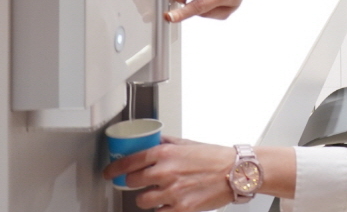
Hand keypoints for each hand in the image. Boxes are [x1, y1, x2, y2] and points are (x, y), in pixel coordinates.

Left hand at [102, 136, 233, 211]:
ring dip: (146, 198)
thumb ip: (167, 143)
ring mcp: (172, 192)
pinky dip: (159, 209)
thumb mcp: (188, 143)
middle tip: (137, 182)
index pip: (129, 161)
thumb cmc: (215, 157)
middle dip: (132, 183)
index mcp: (165, 153)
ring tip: (156, 194)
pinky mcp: (180, 208)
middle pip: (132, 182)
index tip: (110, 172)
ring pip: (141, 201)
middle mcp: (165, 172)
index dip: (114, 169)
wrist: (236, 172)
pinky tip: (166, 203)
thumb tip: (153, 141)